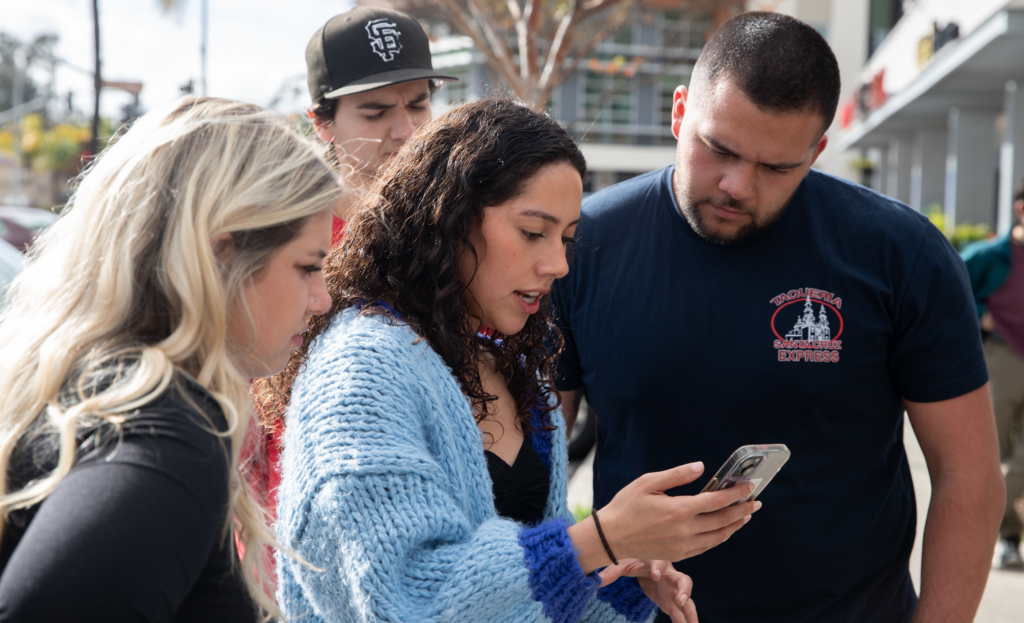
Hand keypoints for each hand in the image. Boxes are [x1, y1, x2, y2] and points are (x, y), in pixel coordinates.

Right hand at [598, 462, 759, 561]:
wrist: (610, 537)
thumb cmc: (626, 506)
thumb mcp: (648, 482)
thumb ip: (676, 475)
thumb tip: (700, 467)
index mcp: (679, 509)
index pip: (717, 501)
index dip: (736, 493)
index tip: (749, 486)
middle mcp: (685, 530)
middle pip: (723, 520)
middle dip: (743, 510)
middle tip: (756, 501)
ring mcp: (684, 545)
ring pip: (719, 536)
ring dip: (735, 525)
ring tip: (745, 515)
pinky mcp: (679, 554)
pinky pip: (707, 546)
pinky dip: (720, 537)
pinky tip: (724, 530)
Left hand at [598, 559, 696, 622]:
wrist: (644, 564)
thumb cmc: (635, 559)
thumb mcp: (622, 563)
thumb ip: (612, 571)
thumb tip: (597, 580)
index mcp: (656, 562)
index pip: (659, 563)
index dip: (658, 568)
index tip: (655, 575)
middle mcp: (669, 575)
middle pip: (682, 579)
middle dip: (684, 589)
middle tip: (681, 599)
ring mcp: (672, 589)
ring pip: (686, 599)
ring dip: (690, 610)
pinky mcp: (671, 601)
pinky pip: (680, 612)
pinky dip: (685, 620)